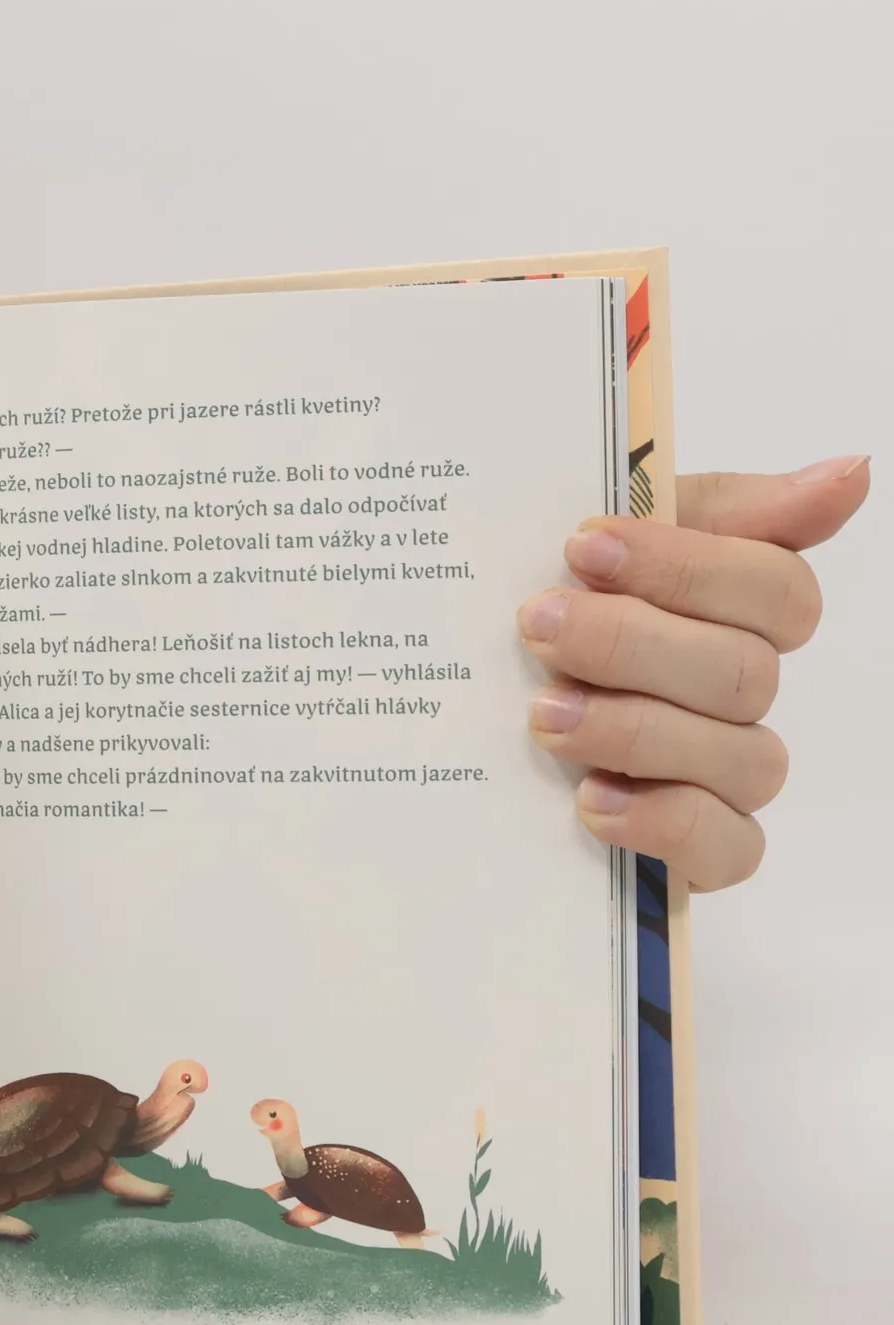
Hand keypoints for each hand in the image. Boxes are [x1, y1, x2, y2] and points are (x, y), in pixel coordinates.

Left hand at [518, 456, 869, 889]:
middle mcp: (745, 694)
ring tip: (544, 713)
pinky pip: (730, 848)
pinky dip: (662, 823)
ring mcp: (730, 774)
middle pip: (745, 672)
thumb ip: (715, 511)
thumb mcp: (608, 550)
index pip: (774, 587)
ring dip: (635, 731)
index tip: (583, 545)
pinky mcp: (704, 850)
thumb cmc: (556, 622)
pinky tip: (591, 800)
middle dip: (632, 644)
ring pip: (741, 756)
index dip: (686, 566)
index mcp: (737, 613)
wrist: (478, 728)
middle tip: (538, 625)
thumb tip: (847, 474)